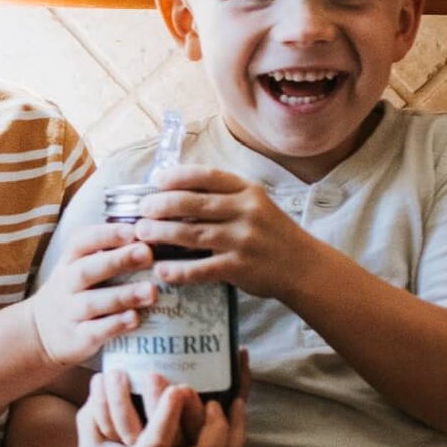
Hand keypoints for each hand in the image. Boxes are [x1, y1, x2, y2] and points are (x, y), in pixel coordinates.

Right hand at [28, 225, 154, 367]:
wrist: (42, 333)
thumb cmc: (74, 293)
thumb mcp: (79, 268)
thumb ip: (106, 253)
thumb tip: (151, 235)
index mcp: (69, 262)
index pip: (81, 242)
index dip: (106, 235)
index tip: (133, 230)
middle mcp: (66, 285)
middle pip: (86, 270)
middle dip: (117, 260)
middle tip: (146, 253)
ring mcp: (70, 312)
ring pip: (92, 302)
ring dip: (122, 295)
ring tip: (151, 291)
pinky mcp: (78, 338)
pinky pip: (95, 331)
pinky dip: (115, 325)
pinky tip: (135, 319)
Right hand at [75, 356, 249, 446]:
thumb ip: (92, 415)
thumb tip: (100, 378)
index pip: (158, 443)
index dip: (169, 416)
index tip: (177, 388)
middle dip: (210, 425)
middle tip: (212, 397)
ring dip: (230, 428)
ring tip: (230, 399)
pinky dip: (236, 433)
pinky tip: (236, 407)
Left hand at [135, 168, 310, 299]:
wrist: (305, 267)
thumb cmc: (274, 234)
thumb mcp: (257, 204)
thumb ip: (226, 197)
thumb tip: (180, 193)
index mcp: (247, 191)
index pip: (207, 176)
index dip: (178, 176)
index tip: (156, 180)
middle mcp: (245, 211)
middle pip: (193, 203)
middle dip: (161, 205)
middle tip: (141, 210)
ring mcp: (242, 240)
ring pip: (192, 233)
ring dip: (162, 233)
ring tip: (141, 234)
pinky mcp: (240, 268)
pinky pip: (201, 268)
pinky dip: (178, 270)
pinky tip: (161, 270)